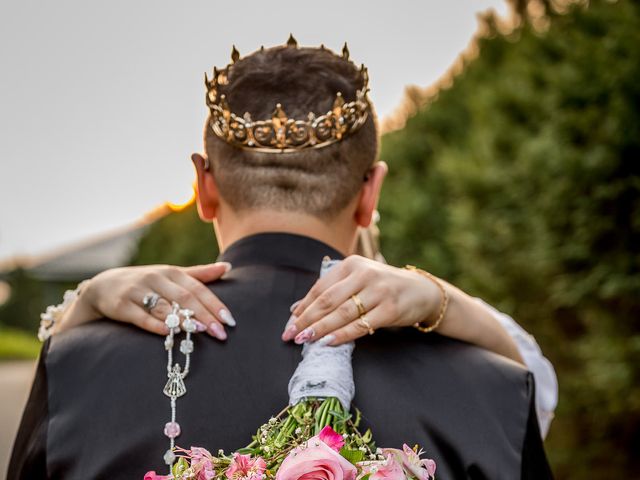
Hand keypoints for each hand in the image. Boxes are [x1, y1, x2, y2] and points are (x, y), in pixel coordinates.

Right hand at [55, 262, 234, 339]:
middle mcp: (156, 278)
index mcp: (172, 272)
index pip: (198, 288)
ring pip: (164, 306)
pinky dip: (154, 324)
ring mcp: (137, 291)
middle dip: (205, 315)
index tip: (230, 321)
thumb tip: (228, 267)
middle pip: (185, 297)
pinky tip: (169, 332)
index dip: (215, 304)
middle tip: (221, 333)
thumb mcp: (171, 276)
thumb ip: (199, 274)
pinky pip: (140, 316)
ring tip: (201, 332)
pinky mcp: (121, 305)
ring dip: (183, 319)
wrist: (103, 286)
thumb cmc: (146, 283)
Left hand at [282, 255, 441, 344]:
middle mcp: (364, 274)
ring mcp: (379, 291)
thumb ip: (331, 292)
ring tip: (305, 340)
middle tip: (291, 335)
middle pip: (328, 300)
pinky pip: (361, 325)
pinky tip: (328, 342)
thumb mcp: (357, 281)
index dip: (303, 307)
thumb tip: (296, 309)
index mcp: (352, 265)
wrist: (421, 291)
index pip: (321, 287)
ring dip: (320, 329)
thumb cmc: (383, 287)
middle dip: (306, 320)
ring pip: (342, 313)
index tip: (290, 323)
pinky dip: (343, 335)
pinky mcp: (390, 309)